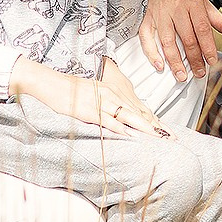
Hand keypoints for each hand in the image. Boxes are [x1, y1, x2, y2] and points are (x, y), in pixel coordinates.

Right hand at [8, 57, 163, 137]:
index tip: (167, 132)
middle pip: (138, 113)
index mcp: (114, 92)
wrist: (51, 83)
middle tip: (170, 138)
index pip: (138, 109)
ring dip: (144, 128)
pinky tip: (130, 135)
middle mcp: (111, 95)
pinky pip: (108, 121)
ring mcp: (101, 102)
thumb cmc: (70, 91)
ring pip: (128, 117)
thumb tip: (118, 121)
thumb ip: (107, 106)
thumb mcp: (94, 95)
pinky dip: (120, 129)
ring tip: (158, 138)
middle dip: (156, 127)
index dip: (154, 121)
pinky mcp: (90, 110)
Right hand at [137, 0, 221, 80]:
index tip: (212, 61)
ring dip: (175, 61)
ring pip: (168, 41)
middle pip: (187, 38)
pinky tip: (159, 66)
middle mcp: (177, 9)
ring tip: (182, 76)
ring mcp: (160, 14)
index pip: (203, 29)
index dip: (208, 47)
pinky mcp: (146, 19)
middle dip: (194, 59)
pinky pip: (147, 38)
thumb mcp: (203, 3)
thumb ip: (220, 21)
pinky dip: (152, 53)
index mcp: (194, 4)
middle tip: (199, 74)